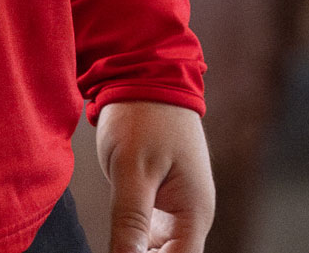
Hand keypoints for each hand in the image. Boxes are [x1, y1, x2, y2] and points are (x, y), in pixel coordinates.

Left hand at [96, 98, 213, 252]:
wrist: (145, 74)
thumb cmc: (144, 116)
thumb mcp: (132, 170)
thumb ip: (131, 222)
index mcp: (194, 211)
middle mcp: (191, 214)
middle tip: (114, 245)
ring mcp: (176, 207)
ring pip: (158, 250)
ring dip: (136, 252)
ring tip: (113, 243)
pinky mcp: (159, 199)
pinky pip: (148, 234)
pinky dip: (132, 241)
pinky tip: (114, 240)